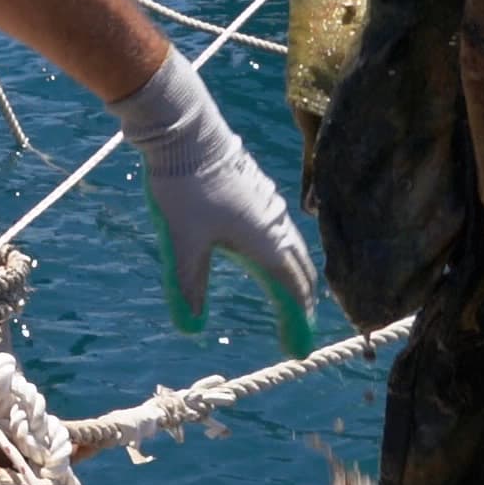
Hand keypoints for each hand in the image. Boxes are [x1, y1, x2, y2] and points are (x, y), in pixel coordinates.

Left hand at [103, 49, 322, 352]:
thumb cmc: (184, 189)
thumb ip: (187, 288)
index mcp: (265, 244)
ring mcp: (270, 206)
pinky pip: (283, 231)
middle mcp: (276, 226)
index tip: (298, 351)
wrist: (185, 133)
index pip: (292, 293)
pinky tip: (271, 251)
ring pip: (293, 249)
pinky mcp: (258, 191)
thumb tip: (191, 329)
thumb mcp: (181, 244)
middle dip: (301, 304)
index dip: (297, 324)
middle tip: (298, 329)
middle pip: (300, 273)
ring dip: (296, 277)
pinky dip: (286, 253)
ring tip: (293, 295)